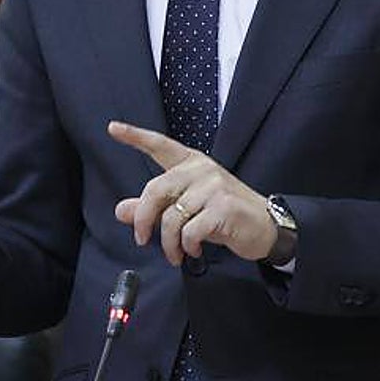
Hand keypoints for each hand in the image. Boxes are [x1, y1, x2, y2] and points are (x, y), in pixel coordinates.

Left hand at [108, 120, 276, 265]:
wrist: (266, 227)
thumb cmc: (223, 214)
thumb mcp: (188, 207)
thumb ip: (155, 207)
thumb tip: (121, 210)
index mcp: (191, 163)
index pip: (159, 145)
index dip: (135, 136)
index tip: (113, 127)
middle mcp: (201, 169)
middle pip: (155, 190)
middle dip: (143, 220)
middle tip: (142, 239)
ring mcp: (214, 187)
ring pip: (171, 217)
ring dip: (168, 243)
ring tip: (175, 253)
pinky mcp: (223, 208)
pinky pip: (189, 231)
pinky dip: (187, 246)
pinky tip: (193, 250)